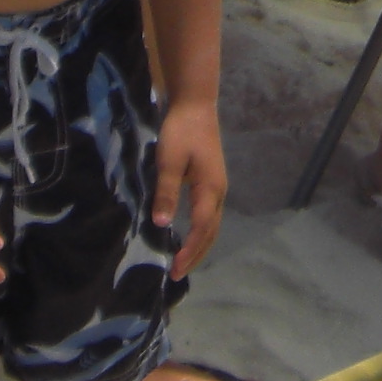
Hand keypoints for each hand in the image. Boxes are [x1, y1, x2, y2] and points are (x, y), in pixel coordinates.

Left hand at [154, 101, 227, 277]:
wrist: (195, 105)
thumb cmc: (181, 131)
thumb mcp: (169, 161)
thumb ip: (167, 192)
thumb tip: (163, 224)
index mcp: (210, 189)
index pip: (201, 229)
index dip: (189, 251)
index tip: (173, 269)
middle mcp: (218, 192)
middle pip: (211, 232)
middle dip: (196, 255)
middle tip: (178, 275)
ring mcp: (217, 187)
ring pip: (212, 225)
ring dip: (200, 246)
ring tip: (184, 262)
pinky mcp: (211, 182)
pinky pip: (209, 215)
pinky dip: (201, 232)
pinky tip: (189, 236)